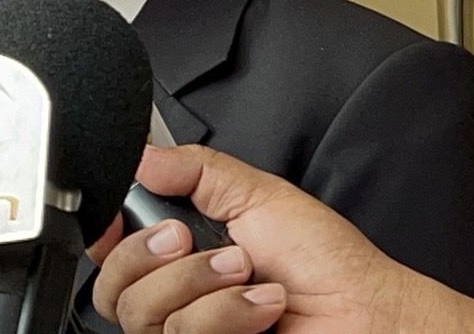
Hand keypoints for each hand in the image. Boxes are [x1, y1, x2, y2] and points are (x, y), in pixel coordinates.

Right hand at [88, 145, 415, 333]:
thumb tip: (144, 157)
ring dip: (204, 287)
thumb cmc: (325, 261)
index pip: (113, 252)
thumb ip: (195, 169)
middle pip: (114, 290)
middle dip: (156, 258)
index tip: (119, 222)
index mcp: (181, 253)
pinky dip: (227, 316)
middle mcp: (179, 297)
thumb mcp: (256, 193)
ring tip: (250, 274)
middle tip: (197, 242)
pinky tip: (262, 308)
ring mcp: (193, 332)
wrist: (365, 312)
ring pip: (147, 317)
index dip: (107, 237)